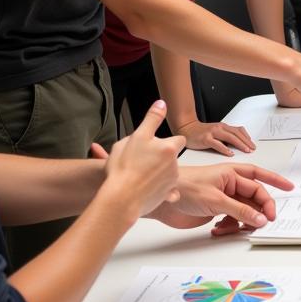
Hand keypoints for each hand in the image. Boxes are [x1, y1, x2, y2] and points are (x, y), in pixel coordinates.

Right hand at [100, 101, 183, 216]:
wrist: (120, 197)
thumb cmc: (125, 166)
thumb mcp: (137, 135)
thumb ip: (152, 119)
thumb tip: (162, 104)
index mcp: (169, 148)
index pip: (180, 139)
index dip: (168, 141)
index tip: (156, 144)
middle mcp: (175, 165)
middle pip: (173, 157)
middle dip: (162, 157)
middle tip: (143, 160)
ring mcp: (171, 182)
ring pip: (170, 173)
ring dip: (160, 172)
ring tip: (140, 174)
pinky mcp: (166, 196)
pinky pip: (169, 192)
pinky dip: (162, 190)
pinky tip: (149, 188)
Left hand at [150, 163, 294, 234]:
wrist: (161, 200)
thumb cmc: (185, 188)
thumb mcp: (216, 200)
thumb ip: (240, 210)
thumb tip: (261, 218)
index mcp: (231, 174)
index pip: (258, 182)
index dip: (274, 185)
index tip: (289, 188)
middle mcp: (229, 185)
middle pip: (253, 198)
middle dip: (259, 211)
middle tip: (265, 222)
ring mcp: (222, 198)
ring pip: (244, 212)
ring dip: (242, 222)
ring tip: (234, 228)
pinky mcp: (215, 211)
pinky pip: (232, 220)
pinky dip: (230, 227)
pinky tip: (220, 229)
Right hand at [176, 119, 255, 156]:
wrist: (186, 128)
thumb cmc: (201, 132)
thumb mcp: (216, 132)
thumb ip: (226, 136)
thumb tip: (238, 144)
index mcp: (223, 126)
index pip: (239, 130)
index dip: (247, 137)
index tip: (253, 145)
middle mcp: (219, 128)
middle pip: (236, 134)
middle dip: (246, 141)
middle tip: (252, 149)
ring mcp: (212, 133)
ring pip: (229, 137)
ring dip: (239, 144)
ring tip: (246, 150)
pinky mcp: (205, 139)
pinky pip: (217, 144)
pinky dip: (225, 149)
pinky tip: (230, 153)